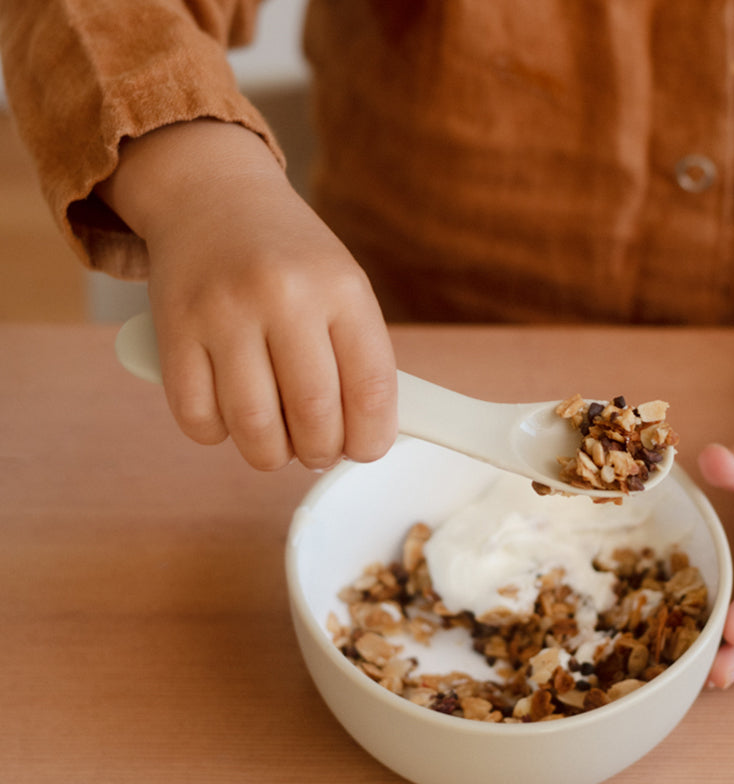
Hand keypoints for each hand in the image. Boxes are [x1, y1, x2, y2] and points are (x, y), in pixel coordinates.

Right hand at [97, 120, 395, 470]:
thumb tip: (365, 439)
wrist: (212, 192)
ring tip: (278, 441)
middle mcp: (283, 296)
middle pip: (313, 415)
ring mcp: (223, 312)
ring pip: (253, 426)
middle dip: (321, 452)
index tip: (366, 449)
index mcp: (340, 288)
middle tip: (318, 449)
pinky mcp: (173, 329)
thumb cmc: (289, 256)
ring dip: (271, 453)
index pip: (371, 389)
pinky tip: (230, 416)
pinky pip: (197, 417)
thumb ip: (359, 358)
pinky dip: (217, 435)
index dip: (372, 438)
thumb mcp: (342, 287)